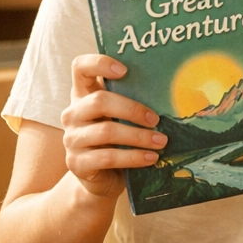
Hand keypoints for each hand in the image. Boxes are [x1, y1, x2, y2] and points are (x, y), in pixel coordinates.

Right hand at [61, 55, 166, 197]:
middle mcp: (73, 113)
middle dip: (133, 109)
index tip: (125, 69)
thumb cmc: (118, 141)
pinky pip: (108, 157)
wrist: (104, 179)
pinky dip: (134, 157)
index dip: (99, 63)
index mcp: (83, 95)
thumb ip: (132, 102)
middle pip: (99, 101)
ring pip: (107, 131)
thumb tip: (170, 94)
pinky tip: (151, 158)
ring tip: (162, 141)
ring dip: (139, 137)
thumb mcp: (122, 118)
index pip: (80, 68)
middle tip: (156, 120)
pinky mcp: (76, 163)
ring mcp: (72, 139)